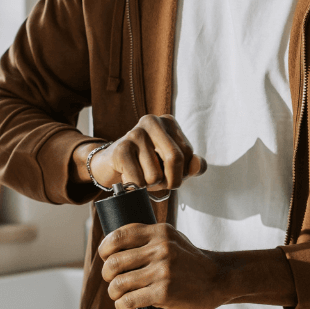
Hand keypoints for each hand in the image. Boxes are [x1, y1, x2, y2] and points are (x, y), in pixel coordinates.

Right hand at [88, 114, 205, 192]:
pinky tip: (129, 176)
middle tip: (159, 182)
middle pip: (175, 159)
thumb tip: (198, 165)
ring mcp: (134, 133)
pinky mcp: (120, 149)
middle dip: (171, 181)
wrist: (110, 165)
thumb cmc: (146, 164)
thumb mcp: (172, 164)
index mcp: (168, 122)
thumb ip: (191, 165)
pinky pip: (138, 180)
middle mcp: (152, 121)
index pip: (188, 154)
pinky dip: (135, 187)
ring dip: (149, 185)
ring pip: (156, 175)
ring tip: (140, 175)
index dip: (181, 172)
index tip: (168, 173)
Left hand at [99, 223, 226, 308]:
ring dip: (113, 292)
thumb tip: (116, 243)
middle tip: (111, 279)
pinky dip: (121, 305)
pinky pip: (130, 300)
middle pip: (114, 262)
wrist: (218, 278)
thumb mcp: (172, 237)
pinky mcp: (164, 293)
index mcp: (159, 232)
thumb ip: (149, 237)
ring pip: (119, 283)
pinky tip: (123, 306)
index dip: (105, 248)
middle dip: (107, 274)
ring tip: (117, 294)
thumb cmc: (190, 260)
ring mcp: (162, 271)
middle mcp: (160, 249)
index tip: (105, 256)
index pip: (118, 236)